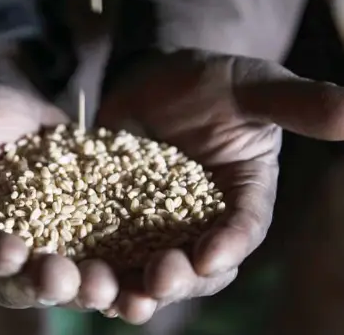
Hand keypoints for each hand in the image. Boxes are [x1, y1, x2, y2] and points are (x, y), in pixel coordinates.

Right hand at [0, 83, 118, 308]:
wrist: (22, 106)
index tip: (10, 250)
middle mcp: (17, 251)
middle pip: (29, 282)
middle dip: (48, 283)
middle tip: (69, 281)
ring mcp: (61, 243)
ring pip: (76, 278)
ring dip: (94, 288)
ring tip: (111, 287)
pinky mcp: (97, 230)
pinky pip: (114, 254)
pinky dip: (130, 268)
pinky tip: (149, 273)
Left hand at [98, 49, 343, 322]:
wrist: (155, 81)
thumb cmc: (210, 82)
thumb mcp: (251, 87)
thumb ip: (294, 103)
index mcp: (243, 198)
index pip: (243, 228)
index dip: (229, 244)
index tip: (209, 255)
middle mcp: (203, 222)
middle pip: (197, 264)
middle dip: (180, 278)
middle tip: (157, 280)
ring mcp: (158, 224)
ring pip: (152, 268)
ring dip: (136, 288)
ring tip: (119, 297)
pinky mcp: (119, 219)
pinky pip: (111, 249)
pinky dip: (100, 266)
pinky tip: (84, 276)